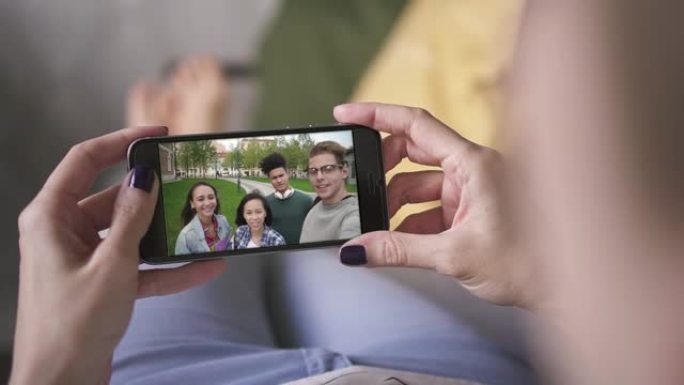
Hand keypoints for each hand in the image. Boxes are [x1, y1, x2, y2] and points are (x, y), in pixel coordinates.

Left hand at [10, 126, 225, 384]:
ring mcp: (82, 257)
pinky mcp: (99, 281)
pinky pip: (137, 265)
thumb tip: (143, 177)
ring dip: (164, 235)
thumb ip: (131, 218)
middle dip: (152, 194)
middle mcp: (62, 232)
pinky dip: (166, 268)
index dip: (121, 141)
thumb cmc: (73, 324)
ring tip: (201, 225)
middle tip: (186, 182)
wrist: (62, 381)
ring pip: (128, 233)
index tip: (156, 135)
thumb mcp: (112, 264)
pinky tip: (203, 267)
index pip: (84, 160)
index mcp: (50, 217)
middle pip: (112, 198)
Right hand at [335, 103, 539, 308]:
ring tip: (376, 227)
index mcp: (474, 163)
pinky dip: (412, 221)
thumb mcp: (454, 255)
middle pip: (414, 152)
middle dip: (383, 171)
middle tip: (359, 186)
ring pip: (420, 184)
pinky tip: (398, 241)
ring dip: (396, 204)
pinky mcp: (473, 210)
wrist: (567, 289)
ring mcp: (474, 189)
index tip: (345, 114)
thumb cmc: (529, 265)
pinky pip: (432, 206)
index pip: (416, 124)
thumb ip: (399, 250)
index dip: (376, 115)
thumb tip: (356, 250)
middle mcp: (474, 168)